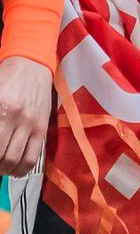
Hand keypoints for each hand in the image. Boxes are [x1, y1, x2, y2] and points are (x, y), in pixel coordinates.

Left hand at [0, 56, 51, 176]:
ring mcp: (31, 124)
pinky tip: (15, 168)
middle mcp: (15, 118)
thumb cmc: (7, 78)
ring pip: (15, 161)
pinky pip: (32, 157)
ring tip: (1, 167)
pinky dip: (21, 169)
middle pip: (1, 156)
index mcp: (1, 108)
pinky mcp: (42, 127)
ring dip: (5, 169)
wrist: (32, 64)